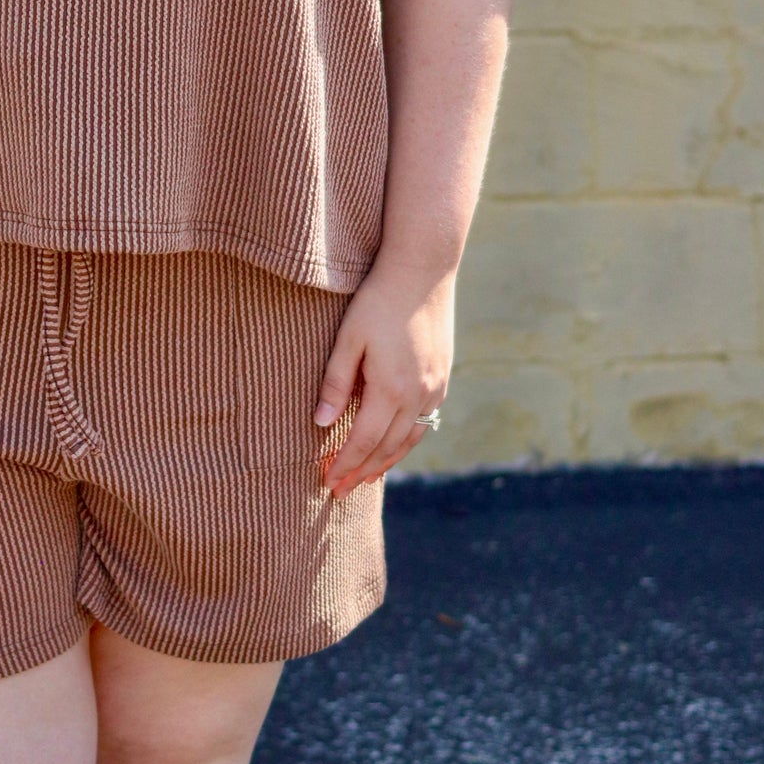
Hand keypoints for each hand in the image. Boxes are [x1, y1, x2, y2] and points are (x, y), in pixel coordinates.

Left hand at [313, 258, 453, 499]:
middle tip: (339, 490)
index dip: (344, 463)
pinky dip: (405, 442)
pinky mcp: (442, 379)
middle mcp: (418, 395)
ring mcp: (434, 388)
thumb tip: (321, 424)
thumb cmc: (378, 301)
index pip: (363, 441)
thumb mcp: (348, 339)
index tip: (327, 482)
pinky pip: (424, 422)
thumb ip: (334, 383)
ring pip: (409, 439)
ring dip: (386, 462)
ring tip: (364, 478)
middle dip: (361, 471)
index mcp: (390, 388)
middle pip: (386, 448)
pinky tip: (393, 447)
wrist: (423, 273)